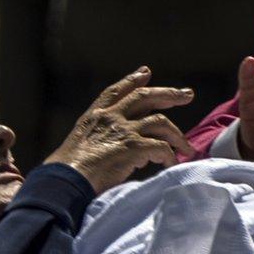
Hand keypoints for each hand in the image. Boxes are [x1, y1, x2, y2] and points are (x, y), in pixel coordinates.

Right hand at [46, 66, 194, 193]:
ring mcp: (122, 130)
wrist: (66, 181)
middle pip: (145, 96)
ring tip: (187, 148)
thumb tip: (133, 154)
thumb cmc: (69, 172)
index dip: (132, 80)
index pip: (116, 91)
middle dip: (169, 94)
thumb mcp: (81, 146)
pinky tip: (171, 164)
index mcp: (95, 116)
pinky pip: (161, 148)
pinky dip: (169, 156)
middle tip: (187, 94)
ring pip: (160, 123)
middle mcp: (110, 117)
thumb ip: (103, 141)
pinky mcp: (132, 147)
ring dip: (177, 135)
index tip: (146, 72)